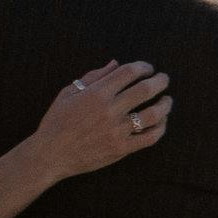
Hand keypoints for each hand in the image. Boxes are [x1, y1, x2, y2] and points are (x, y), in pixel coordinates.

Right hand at [36, 61, 171, 176]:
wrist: (50, 154)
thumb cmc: (57, 121)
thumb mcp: (68, 94)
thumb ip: (93, 77)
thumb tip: (115, 63)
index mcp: (96, 94)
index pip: (128, 72)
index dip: (143, 67)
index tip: (147, 68)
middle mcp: (109, 110)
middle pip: (145, 90)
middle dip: (160, 81)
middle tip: (164, 79)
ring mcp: (117, 131)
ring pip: (153, 114)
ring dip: (165, 105)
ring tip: (167, 100)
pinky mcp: (122, 148)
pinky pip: (150, 138)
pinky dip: (161, 128)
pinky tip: (162, 122)